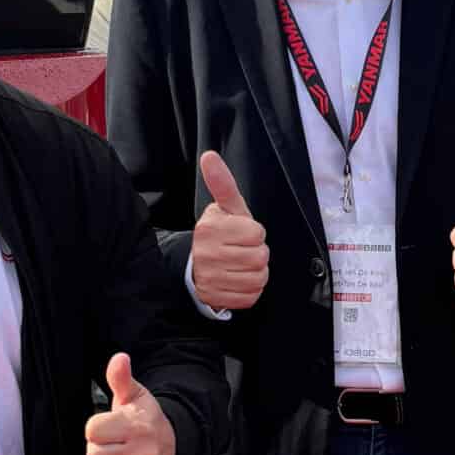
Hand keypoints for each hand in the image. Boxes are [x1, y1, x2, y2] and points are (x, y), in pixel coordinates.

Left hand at [85, 352, 175, 454]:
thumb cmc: (147, 421)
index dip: (96, 428)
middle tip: (113, 444)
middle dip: (98, 449)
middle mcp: (143, 454)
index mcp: (137, 427)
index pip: (92, 431)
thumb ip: (121, 378)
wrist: (175, 446)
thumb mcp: (135, 396)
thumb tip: (119, 359)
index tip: (109, 427)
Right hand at [191, 149, 268, 310]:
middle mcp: (207, 254)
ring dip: (256, 272)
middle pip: (260, 257)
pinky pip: (251, 297)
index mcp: (210, 229)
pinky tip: (238, 279)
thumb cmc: (218, 234)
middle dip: (257, 253)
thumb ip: (222, 183)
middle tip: (243, 250)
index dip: (255, 233)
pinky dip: (250, 290)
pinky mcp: (216, 299)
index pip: (257, 233)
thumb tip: (209, 156)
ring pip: (258, 278)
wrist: (194, 265)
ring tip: (242, 265)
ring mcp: (211, 279)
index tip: (242, 233)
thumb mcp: (224, 208)